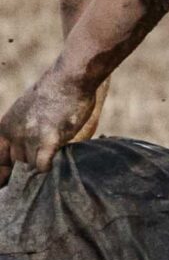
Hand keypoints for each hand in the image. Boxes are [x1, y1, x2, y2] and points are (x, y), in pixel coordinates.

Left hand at [0, 63, 100, 183]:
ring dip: (42, 161)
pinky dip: (49, 165)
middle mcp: (12, 135)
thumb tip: (25, 158)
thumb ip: (21, 133)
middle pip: (18, 164)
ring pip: (32, 165)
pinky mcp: (47, 140)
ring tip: (54, 145)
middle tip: (41, 154)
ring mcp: (28, 138)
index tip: (9, 180)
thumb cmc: (54, 95)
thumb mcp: (27, 112)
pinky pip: (43, 165)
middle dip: (27, 166)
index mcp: (4, 128)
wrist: (71, 79)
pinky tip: (56, 153)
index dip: (3, 174)